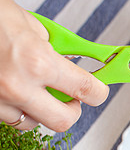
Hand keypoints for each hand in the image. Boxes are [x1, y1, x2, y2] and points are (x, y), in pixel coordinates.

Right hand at [0, 0, 108, 131]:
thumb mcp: (31, 25)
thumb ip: (54, 49)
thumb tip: (71, 63)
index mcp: (38, 63)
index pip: (86, 90)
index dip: (99, 92)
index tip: (100, 91)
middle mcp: (18, 87)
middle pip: (64, 121)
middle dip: (74, 110)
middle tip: (73, 97)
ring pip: (33, 124)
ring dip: (42, 110)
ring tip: (37, 90)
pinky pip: (9, 119)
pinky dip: (18, 109)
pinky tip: (14, 91)